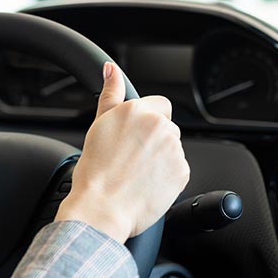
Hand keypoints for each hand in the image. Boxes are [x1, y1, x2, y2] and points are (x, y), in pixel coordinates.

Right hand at [55, 63, 190, 242]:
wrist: (101, 208)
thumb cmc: (95, 172)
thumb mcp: (98, 126)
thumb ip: (110, 94)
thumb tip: (111, 70)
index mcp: (137, 111)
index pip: (158, 105)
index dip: (145, 122)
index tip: (132, 138)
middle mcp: (159, 125)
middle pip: (166, 127)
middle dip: (153, 140)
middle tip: (129, 159)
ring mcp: (173, 148)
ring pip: (172, 148)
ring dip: (159, 158)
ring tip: (136, 173)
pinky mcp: (182, 170)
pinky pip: (178, 168)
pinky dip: (166, 176)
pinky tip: (146, 184)